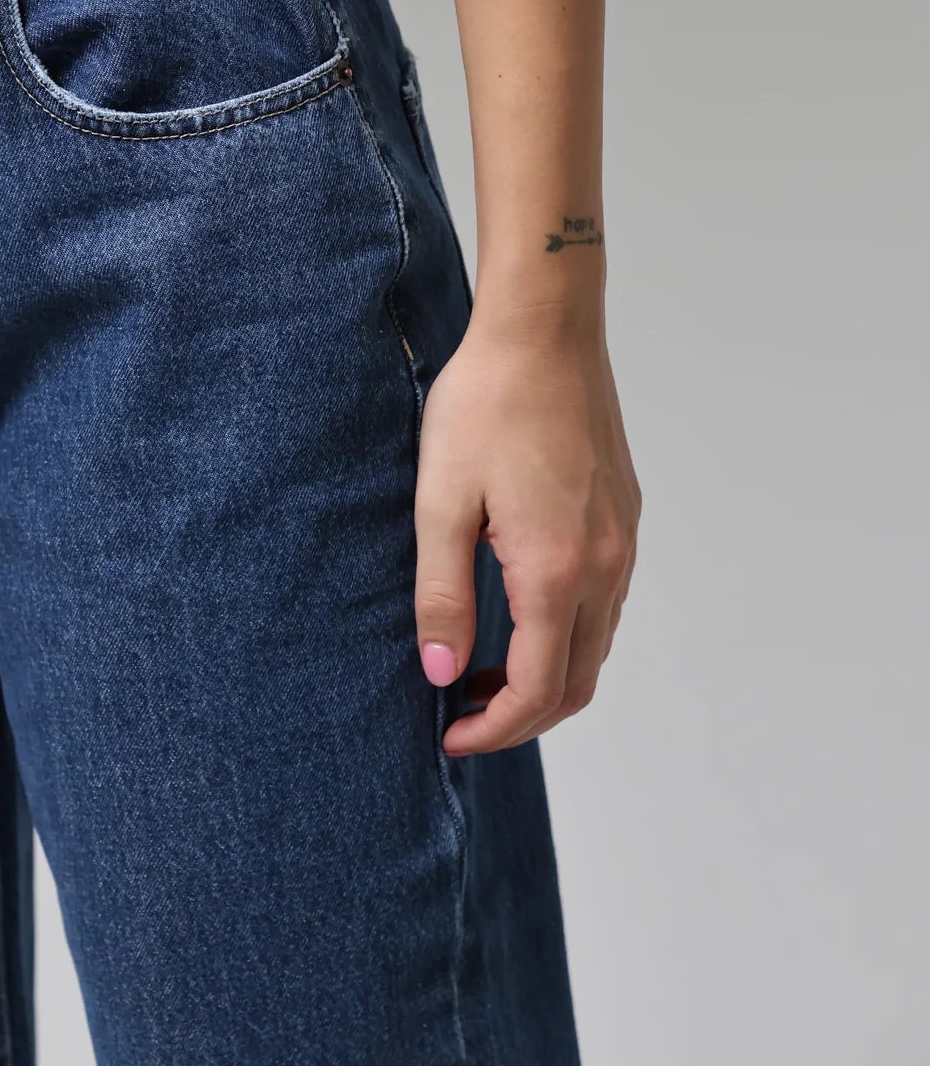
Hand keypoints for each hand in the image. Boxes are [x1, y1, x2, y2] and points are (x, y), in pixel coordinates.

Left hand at [413, 307, 640, 756]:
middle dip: (523, 714)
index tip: (450, 735)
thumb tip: (442, 671)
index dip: (495, 727)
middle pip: (578, 681)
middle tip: (464, 715)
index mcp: (557, 569)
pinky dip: (568, 632)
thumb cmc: (486, 404)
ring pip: (597, 644)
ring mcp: (623, 541)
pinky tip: (520, 612)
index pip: (539, 689)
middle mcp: (605, 565)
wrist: (544, 330)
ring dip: (548, 675)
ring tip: (484, 668)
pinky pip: (606, 601)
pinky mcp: (624, 515)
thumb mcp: (440, 501)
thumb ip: (442, 593)